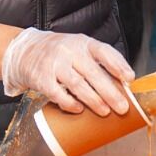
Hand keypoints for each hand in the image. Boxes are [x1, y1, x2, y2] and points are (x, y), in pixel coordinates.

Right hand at [0, 28, 134, 116]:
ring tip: (105, 111)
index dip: (118, 64)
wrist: (26, 50)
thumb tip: (122, 87)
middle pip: (93, 72)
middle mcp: (70, 51)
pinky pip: (57, 93)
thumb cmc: (60, 53)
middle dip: (110, 92)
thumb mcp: (79, 49)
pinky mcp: (41, 78)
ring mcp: (55, 64)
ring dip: (93, 100)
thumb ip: (97, 63)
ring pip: (77, 84)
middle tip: (122, 107)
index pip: (104, 51)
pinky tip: (79, 110)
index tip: (130, 78)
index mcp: (83, 43)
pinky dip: (69, 103)